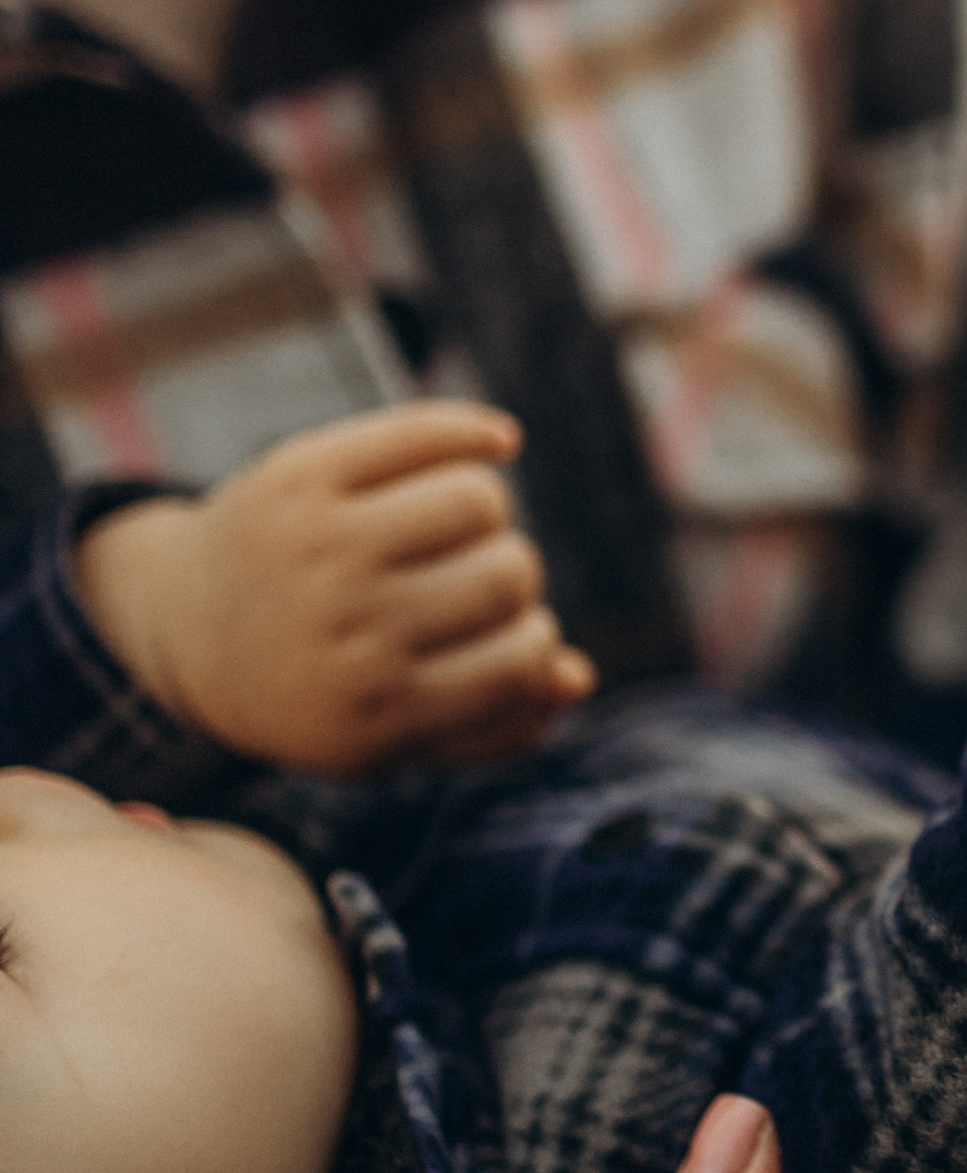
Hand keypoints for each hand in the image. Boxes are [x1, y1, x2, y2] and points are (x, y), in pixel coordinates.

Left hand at [75, 404, 593, 773]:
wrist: (184, 629)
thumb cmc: (317, 690)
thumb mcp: (394, 739)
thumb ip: (493, 729)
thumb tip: (577, 675)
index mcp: (375, 709)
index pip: (521, 658)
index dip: (530, 644)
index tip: (502, 641)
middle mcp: (346, 625)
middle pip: (508, 573)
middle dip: (510, 577)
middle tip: (468, 583)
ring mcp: (320, 544)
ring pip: (478, 499)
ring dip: (484, 515)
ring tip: (454, 528)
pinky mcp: (302, 473)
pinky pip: (428, 433)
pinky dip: (479, 433)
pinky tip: (495, 443)